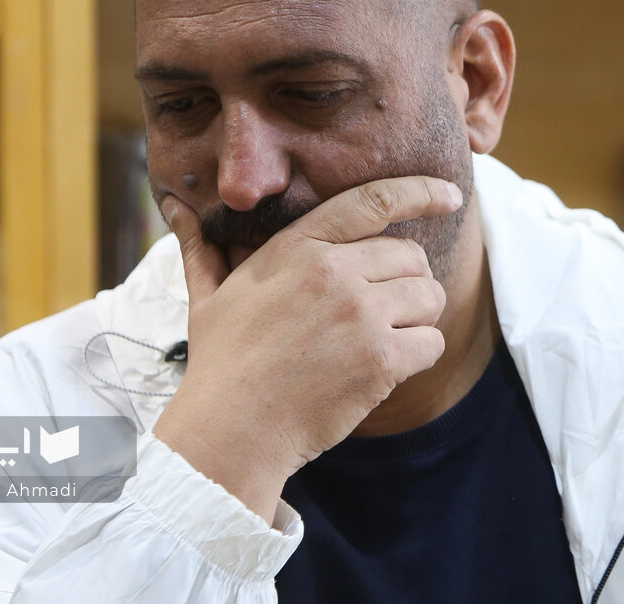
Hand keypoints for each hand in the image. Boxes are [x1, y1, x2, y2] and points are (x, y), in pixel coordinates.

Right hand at [151, 176, 461, 523]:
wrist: (229, 432)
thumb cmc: (221, 364)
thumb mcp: (209, 296)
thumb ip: (203, 248)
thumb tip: (173, 207)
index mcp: (297, 248)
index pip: (373, 201)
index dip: (420, 192)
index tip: (450, 195)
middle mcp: (334, 272)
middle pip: (411, 256)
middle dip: (407, 283)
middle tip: (381, 313)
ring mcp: (360, 314)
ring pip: (430, 296)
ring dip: (418, 319)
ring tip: (384, 339)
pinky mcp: (381, 358)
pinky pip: (432, 341)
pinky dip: (419, 355)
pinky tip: (386, 368)